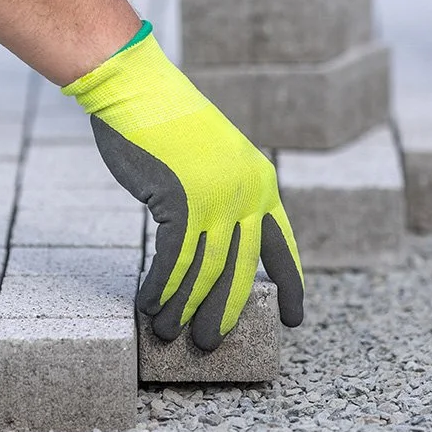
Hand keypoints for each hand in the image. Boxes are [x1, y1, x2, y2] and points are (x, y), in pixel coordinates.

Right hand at [64, 25, 303, 350]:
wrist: (137, 87)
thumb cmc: (165, 122)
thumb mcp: (212, 158)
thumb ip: (223, 194)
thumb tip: (216, 243)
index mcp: (262, 181)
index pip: (281, 244)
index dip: (290, 284)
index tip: (294, 320)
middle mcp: (247, 192)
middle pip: (241, 269)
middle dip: (225, 312)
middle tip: (210, 344)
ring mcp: (216, 197)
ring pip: (205, 271)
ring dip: (184, 308)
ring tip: (169, 335)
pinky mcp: (182, 200)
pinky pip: (174, 260)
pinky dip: (160, 288)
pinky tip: (147, 305)